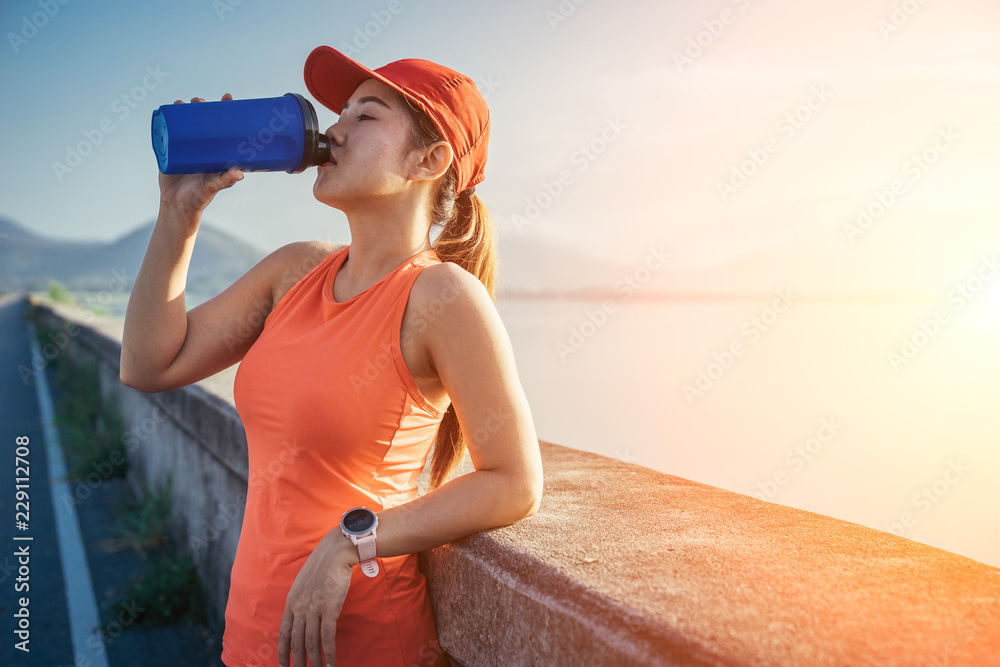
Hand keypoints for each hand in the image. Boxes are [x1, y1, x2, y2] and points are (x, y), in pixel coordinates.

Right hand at [157, 93, 243, 217]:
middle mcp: (202, 148)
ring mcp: (186, 148)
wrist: (177, 206)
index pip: (223, 127)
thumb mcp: (212, 187)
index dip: (226, 111)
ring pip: (186, 124)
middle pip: (203, 121)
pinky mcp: (171, 151)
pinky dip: (167, 120)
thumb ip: (224, 180)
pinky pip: (169, 133)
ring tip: (183, 102)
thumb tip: (239, 173)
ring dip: (185, 110)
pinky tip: (167, 109)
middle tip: (200, 101)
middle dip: (202, 108)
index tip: (227, 98)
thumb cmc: (199, 198)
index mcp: (216, 152)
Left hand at [278, 530, 357, 666]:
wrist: (336, 551)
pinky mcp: (329, 608)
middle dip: (297, 661)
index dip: (282, 651)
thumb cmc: (324, 563)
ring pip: (311, 642)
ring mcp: (314, 609)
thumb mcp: (305, 582)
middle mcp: (299, 607)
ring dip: (314, 661)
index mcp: (292, 601)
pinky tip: (331, 663)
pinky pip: (327, 636)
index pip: (283, 633)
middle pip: (296, 642)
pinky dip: (328, 653)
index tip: (282, 665)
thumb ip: (302, 598)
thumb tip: (305, 611)